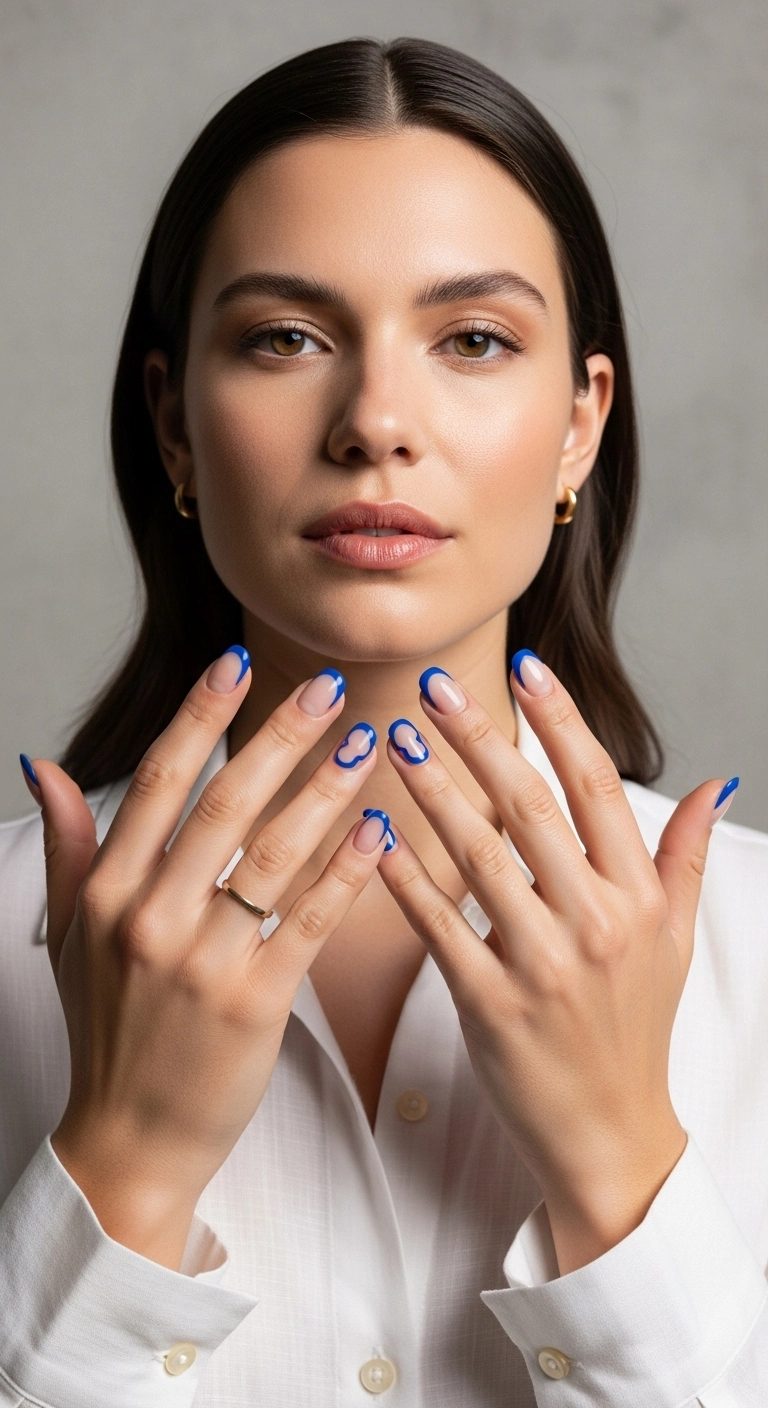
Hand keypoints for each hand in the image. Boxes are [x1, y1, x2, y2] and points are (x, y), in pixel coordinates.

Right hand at [31, 651, 388, 1268]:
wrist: (130, 1137)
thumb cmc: (108, 1029)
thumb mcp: (69, 934)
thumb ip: (70, 845)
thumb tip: (45, 765)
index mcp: (109, 893)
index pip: (159, 782)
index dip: (200, 715)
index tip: (237, 661)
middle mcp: (151, 919)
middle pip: (223, 804)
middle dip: (280, 737)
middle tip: (327, 688)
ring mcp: (202, 963)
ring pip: (273, 855)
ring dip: (326, 792)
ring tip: (367, 744)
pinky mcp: (254, 1004)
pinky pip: (309, 921)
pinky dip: (346, 872)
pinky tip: (379, 831)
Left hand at [379, 655, 730, 1273]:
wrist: (610, 1134)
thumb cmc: (636, 1028)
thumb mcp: (678, 940)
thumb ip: (686, 857)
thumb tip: (715, 785)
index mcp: (638, 898)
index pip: (596, 786)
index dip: (560, 720)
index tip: (526, 668)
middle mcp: (595, 923)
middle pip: (530, 807)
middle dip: (477, 736)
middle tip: (434, 685)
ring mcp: (542, 965)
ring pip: (479, 856)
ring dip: (433, 791)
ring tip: (395, 739)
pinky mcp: (490, 1006)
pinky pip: (438, 926)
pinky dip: (403, 877)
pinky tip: (373, 833)